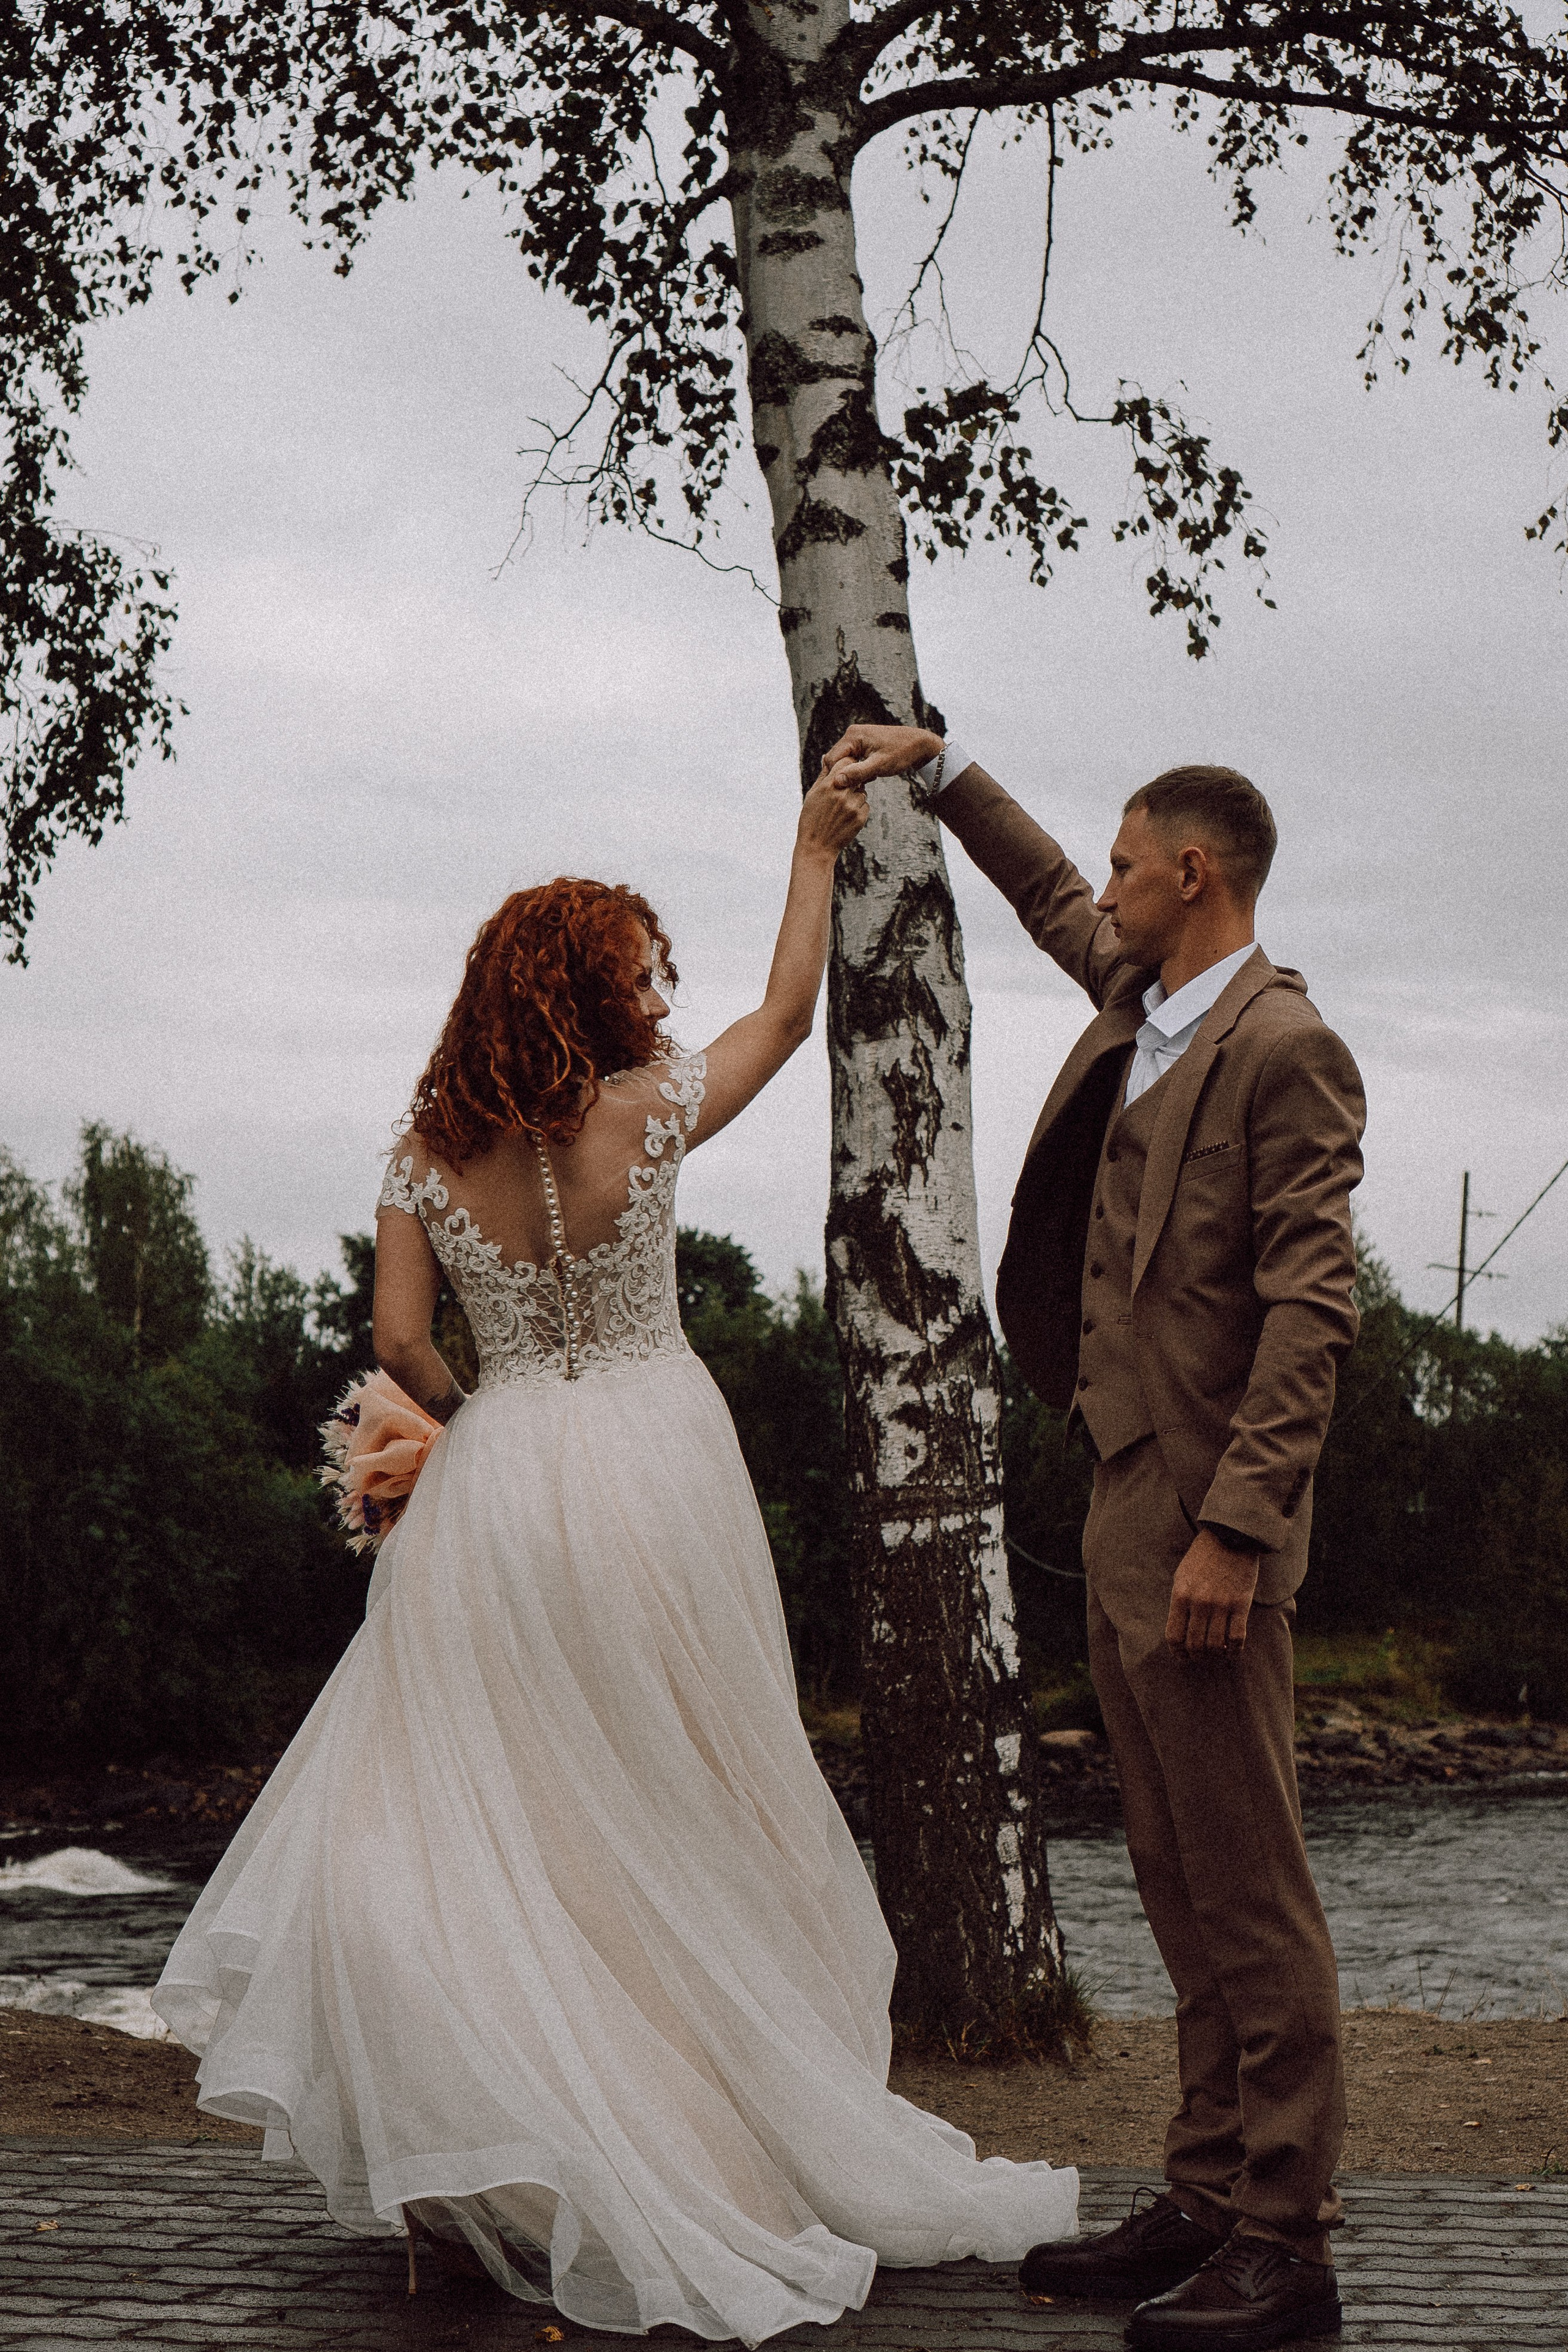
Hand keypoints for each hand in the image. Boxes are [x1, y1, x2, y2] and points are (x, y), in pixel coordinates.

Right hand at [797, 767, 869, 858]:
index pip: (847, 761)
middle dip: (853, 781)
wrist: (817, 847)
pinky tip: (846, 817)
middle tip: (844, 790)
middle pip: (857, 776)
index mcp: (829, 785)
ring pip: (863, 792)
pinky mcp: (860, 818)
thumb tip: (827, 758)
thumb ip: (823, 775)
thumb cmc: (811, 819)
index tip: (846, 770)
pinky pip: (865, 805)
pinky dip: (858, 809)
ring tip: (842, 808)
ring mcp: (853, 806)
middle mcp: (842, 794)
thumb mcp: (813, 794)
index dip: (848, 764)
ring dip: (856, 796)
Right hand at [817, 723, 942, 789]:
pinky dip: (858, 770)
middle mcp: (851, 734)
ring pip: (844, 762)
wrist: (918, 744)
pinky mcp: (862, 745)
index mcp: (853, 736)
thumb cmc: (901, 753)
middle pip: (836, 761)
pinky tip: (870, 776)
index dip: (835, 776)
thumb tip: (837, 781)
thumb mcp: (880, 765)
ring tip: (867, 781)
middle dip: (845, 775)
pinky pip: (852, 760)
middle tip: (860, 786)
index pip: (831, 759)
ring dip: (852, 774)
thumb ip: (858, 773)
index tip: (845, 790)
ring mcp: (856, 739)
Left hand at [1165, 1527, 1259, 1657]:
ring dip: (1215, 1655)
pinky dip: (1235, 1651)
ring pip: (1215, 1645)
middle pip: (1194, 1644)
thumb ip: (1179, 1602)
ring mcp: (1221, 1605)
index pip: (1174, 1636)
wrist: (1231, 1537)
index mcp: (1180, 1595)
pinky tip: (1233, 1651)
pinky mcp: (1241, 1604)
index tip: (1182, 1658)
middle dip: (1196, 1657)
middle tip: (1200, 1658)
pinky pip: (1237, 1638)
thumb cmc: (1203, 1556)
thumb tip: (1179, 1629)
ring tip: (1217, 1653)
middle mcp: (1199, 1603)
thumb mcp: (1182, 1575)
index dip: (1177, 1653)